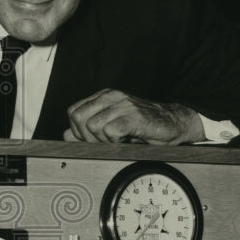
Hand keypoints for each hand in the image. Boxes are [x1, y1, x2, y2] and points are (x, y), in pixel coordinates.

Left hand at [63, 89, 204, 144]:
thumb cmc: (143, 126)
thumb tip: (66, 134)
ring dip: (101, 141)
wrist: (173, 124)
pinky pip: (110, 131)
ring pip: (92, 126)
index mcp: (104, 96)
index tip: (92, 140)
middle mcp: (112, 96)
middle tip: (103, 143)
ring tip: (116, 142)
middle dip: (85, 136)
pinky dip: (114, 142)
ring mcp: (123, 105)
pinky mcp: (134, 116)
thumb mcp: (111, 126)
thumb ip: (88, 130)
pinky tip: (124, 141)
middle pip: (78, 117)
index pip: (73, 111)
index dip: (77, 130)